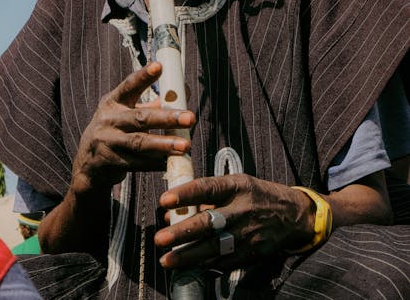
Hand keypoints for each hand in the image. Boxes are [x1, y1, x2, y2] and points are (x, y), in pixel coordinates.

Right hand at [71, 62, 195, 193]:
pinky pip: (137, 163)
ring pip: (139, 143)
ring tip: (185, 146)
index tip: (159, 66)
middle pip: (140, 118)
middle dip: (167, 118)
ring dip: (164, 144)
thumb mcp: (126, 113)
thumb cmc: (116, 130)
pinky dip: (156, 163)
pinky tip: (172, 161)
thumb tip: (183, 92)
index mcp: (113, 101)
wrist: (88, 162)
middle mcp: (109, 119)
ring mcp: (107, 141)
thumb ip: (153, 104)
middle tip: (190, 117)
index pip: (129, 86)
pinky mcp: (109, 162)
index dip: (144, 76)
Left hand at [155, 174, 314, 269]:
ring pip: (214, 248)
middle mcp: (242, 209)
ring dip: (188, 256)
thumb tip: (174, 212)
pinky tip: (188, 267)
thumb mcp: (236, 184)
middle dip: (182, 232)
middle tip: (159, 238)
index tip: (164, 200)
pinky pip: (224, 261)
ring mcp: (247, 234)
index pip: (207, 189)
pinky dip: (205, 264)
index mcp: (237, 187)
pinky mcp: (252, 253)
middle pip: (209, 223)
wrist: (292, 215)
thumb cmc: (256, 195)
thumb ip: (207, 197)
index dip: (185, 194)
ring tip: (167, 260)